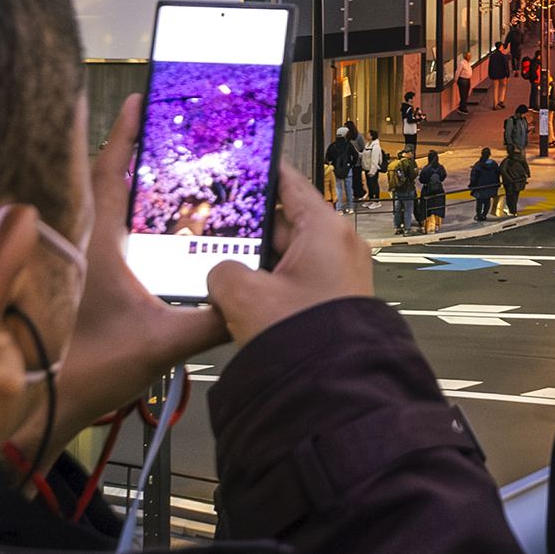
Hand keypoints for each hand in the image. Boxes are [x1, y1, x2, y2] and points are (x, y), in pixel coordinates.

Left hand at [43, 95, 229, 440]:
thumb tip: (248, 301)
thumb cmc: (82, 372)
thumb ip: (210, 321)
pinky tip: (124, 230)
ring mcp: (62, 262)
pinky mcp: (58, 282)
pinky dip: (102, 219)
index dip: (124, 136)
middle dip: (121, 154)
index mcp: (91, 244)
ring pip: (83, 208)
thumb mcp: (160, 345)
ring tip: (143, 172)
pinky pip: (80, 234)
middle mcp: (72, 244)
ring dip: (110, 186)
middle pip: (92, 182)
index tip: (137, 102)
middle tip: (149, 130)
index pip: (106, 173)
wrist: (38, 407)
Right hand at [206, 165, 376, 344]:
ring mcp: (337, 277)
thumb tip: (222, 274)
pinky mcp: (330, 304)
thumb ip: (222, 270)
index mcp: (325, 229)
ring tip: (220, 267)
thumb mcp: (243, 295)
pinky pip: (293, 283)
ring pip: (285, 257)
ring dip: (255, 264)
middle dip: (249, 229)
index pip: (290, 184)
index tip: (245, 162)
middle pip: (284, 222)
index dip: (262, 172)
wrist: (331, 390)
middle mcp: (337, 248)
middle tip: (216, 227)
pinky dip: (268, 285)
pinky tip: (239, 298)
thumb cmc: (304, 339)